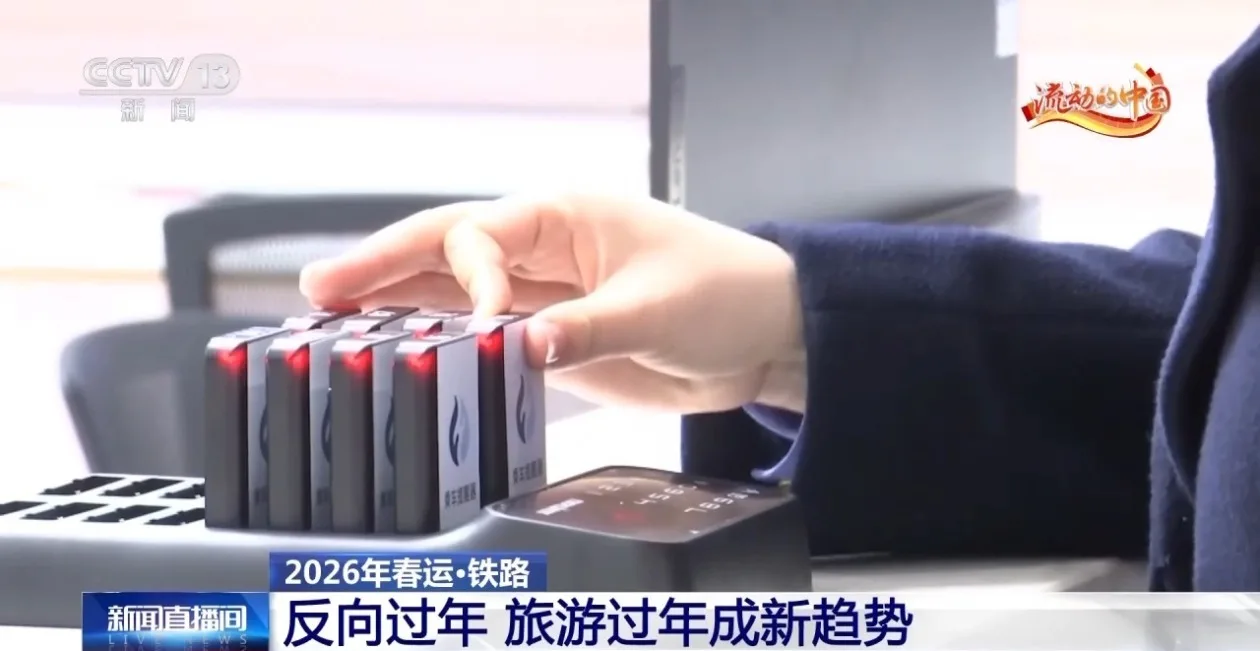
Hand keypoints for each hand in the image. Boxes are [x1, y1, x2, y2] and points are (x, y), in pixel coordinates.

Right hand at [300, 194, 804, 412]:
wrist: (765, 335)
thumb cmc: (727, 293)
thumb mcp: (659, 308)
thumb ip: (587, 329)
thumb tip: (522, 344)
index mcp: (567, 216)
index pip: (483, 234)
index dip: (468, 278)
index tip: (486, 326)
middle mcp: (545, 248)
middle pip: (446, 249)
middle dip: (384, 264)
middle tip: (320, 287)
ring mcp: (543, 293)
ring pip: (454, 291)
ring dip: (398, 303)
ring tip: (333, 319)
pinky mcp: (550, 335)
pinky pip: (483, 335)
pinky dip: (440, 341)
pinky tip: (400, 351)